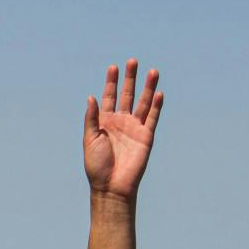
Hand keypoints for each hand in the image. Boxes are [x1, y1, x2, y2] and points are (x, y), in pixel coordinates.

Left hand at [83, 59, 162, 199]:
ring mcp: (135, 129)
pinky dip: (156, 106)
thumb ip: (92, 118)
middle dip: (130, 78)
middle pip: (128, 95)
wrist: (111, 186)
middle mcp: (121, 122)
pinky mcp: (146, 137)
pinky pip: (152, 118)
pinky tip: (158, 93)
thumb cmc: (97, 165)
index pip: (110, 97)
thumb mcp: (90, 138)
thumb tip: (91, 97)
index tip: (113, 67)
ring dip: (147, 87)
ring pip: (143, 103)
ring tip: (152, 71)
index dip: (111, 82)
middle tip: (133, 61)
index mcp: (105, 122)